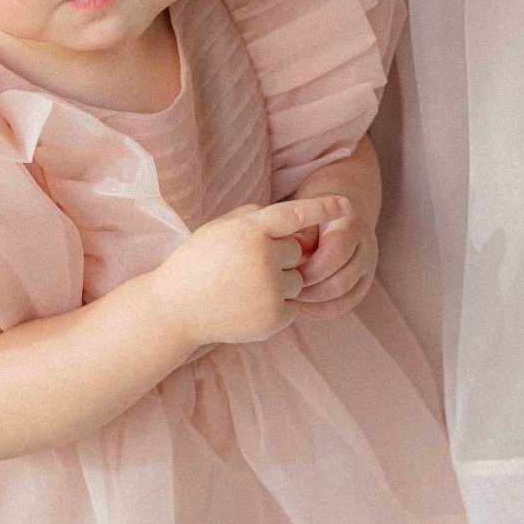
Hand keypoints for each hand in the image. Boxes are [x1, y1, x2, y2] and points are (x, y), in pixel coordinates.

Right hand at [159, 196, 350, 351]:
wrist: (175, 309)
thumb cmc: (197, 263)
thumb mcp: (219, 228)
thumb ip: (253, 216)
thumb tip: (288, 219)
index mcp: (250, 231)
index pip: (295, 214)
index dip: (323, 207)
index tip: (348, 204)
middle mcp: (264, 258)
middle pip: (297, 251)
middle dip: (280, 257)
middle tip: (247, 266)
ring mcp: (270, 291)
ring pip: (298, 280)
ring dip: (281, 282)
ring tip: (245, 287)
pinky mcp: (274, 319)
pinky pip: (292, 306)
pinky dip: (277, 307)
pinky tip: (247, 305)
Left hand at [293, 201, 378, 321]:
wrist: (338, 218)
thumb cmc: (311, 217)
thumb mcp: (302, 217)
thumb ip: (297, 235)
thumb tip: (290, 257)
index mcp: (351, 225)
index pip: (336, 253)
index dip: (310, 268)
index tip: (286, 271)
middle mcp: (366, 248)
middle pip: (341, 282)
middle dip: (309, 291)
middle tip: (284, 291)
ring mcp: (367, 270)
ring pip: (343, 300)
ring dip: (313, 304)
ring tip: (289, 298)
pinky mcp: (362, 287)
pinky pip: (342, 308)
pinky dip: (319, 311)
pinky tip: (300, 305)